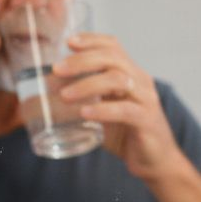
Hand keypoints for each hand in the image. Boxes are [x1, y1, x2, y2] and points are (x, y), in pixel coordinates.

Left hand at [54, 33, 182, 181]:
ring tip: (64, 95)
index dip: (91, 40)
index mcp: (130, 74)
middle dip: (82, 60)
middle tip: (57, 70)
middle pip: (112, 58)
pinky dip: (103, 109)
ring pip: (118, 80)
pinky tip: (85, 113)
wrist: (156, 162)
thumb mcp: (102, 111)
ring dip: (88, 84)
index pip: (113, 46)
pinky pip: (125, 110)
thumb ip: (82, 101)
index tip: (68, 42)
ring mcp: (146, 100)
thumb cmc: (125, 135)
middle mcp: (140, 81)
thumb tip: (44, 96)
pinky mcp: (147, 121)